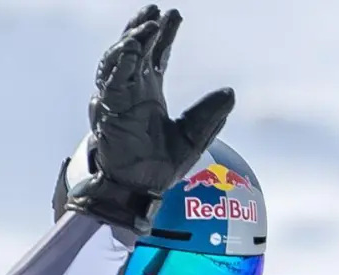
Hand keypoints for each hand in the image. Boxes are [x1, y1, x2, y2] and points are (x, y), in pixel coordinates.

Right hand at [64, 5, 235, 233]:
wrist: (142, 191)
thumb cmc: (162, 167)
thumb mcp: (195, 138)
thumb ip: (209, 115)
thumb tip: (231, 93)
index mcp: (149, 94)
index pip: (155, 55)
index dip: (164, 34)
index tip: (174, 14)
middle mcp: (131, 93)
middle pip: (135, 51)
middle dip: (143, 28)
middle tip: (155, 10)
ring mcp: (117, 101)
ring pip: (118, 61)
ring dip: (131, 40)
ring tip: (147, 25)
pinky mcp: (108, 113)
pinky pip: (111, 83)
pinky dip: (120, 64)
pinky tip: (132, 48)